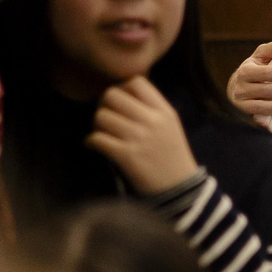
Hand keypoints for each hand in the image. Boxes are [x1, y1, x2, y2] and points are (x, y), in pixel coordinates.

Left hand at [85, 77, 200, 194]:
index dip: (122, 89)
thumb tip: (123, 95)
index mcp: (164, 111)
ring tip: (102, 134)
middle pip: (113, 95)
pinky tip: (96, 146)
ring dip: (97, 125)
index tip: (121, 103)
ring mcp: (138, 138)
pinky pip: (97, 139)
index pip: (136, 82)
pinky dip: (91, 142)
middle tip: (106, 118)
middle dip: (104, 105)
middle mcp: (152, 120)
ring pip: (102, 116)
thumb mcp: (170, 126)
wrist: (179, 189)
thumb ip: (151, 109)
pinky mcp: (126, 156)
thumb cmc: (172, 156)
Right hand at [226, 40, 271, 123]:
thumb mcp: (260, 56)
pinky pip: (252, 121)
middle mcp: (241, 88)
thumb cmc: (253, 69)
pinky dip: (260, 124)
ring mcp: (240, 103)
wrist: (233, 89)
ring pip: (261, 107)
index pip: (267, 72)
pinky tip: (271, 126)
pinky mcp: (242, 116)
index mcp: (246, 71)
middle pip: (266, 90)